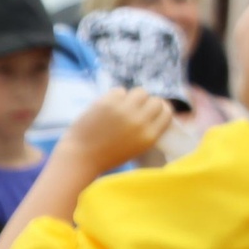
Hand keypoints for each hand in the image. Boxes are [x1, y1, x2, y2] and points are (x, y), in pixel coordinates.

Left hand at [58, 89, 174, 174]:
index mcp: (149, 136)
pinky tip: (110, 106)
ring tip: (124, 105)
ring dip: (134, 97)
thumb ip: (148, 129)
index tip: (152, 111)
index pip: (166, 112)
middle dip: (148, 103)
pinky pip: (120, 91)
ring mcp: (123, 110)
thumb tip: (157, 109)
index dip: (160, 110)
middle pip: (156, 101)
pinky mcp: (107, 103)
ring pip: (140, 91)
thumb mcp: (137, 147)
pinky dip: (116, 96)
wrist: (81, 157)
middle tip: (137, 108)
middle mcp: (139, 121)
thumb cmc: (109, 155)